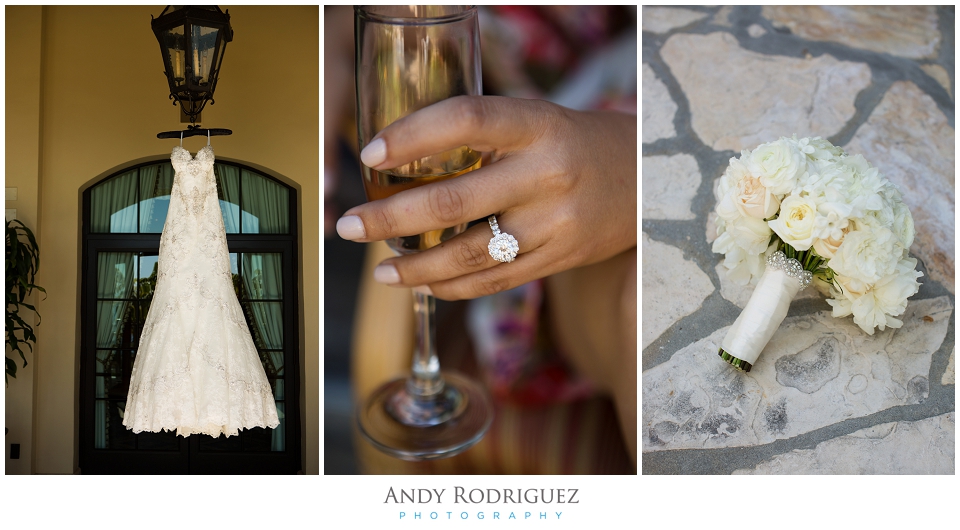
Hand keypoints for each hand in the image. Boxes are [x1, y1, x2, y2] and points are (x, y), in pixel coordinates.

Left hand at [336, 95, 636, 300]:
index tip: (369, 155)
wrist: (644, 181)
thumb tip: (398, 159)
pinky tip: (422, 285)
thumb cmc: (572, 143)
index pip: (467, 120)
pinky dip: (452, 287)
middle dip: (390, 218)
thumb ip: (481, 136)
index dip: (412, 136)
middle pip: (454, 201)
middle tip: (349, 226)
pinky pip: (495, 281)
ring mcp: (555, 223)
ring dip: (416, 268)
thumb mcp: (534, 120)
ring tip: (380, 270)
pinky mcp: (559, 259)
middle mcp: (548, 174)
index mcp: (537, 124)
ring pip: (471, 254)